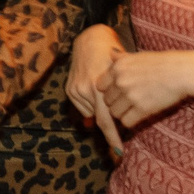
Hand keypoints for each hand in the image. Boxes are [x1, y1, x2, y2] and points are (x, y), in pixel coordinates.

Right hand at [66, 23, 128, 154]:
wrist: (92, 40)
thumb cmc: (114, 57)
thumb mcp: (123, 76)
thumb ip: (122, 99)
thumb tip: (117, 121)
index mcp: (100, 88)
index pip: (106, 121)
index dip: (112, 138)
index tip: (118, 153)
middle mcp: (86, 90)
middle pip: (100, 118)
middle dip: (110, 128)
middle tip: (118, 145)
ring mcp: (76, 89)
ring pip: (91, 113)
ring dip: (101, 111)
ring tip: (109, 98)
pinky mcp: (70, 88)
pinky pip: (83, 106)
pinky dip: (92, 105)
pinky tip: (98, 95)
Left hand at [98, 49, 193, 130]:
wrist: (184, 72)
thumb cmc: (164, 63)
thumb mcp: (139, 56)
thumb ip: (122, 58)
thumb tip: (111, 53)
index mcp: (118, 67)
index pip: (100, 85)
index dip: (108, 91)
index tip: (117, 93)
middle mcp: (121, 81)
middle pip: (106, 100)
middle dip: (115, 103)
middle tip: (127, 103)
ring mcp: (131, 95)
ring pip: (114, 112)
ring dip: (122, 113)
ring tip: (133, 110)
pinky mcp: (142, 108)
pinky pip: (126, 121)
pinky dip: (131, 121)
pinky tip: (138, 116)